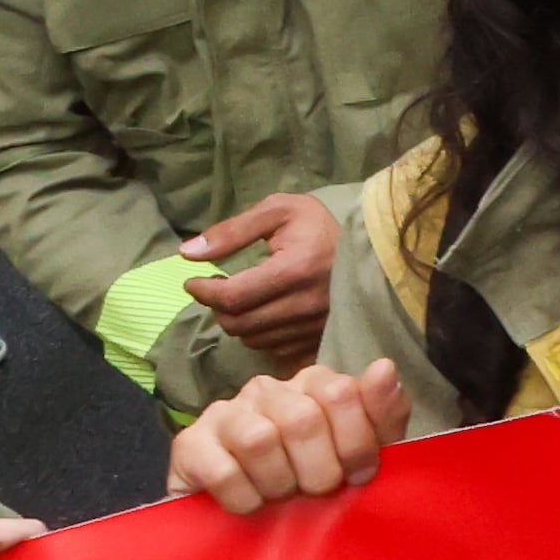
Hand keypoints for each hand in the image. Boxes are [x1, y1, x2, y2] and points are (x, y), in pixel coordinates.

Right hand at [168, 359, 410, 516]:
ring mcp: (225, 412)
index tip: (358, 474)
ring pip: (259, 440)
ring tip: (280, 495)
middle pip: (303, 419)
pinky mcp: (189, 444)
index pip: (343, 393)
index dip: (357, 444)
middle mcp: (268, 388)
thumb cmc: (313, 478)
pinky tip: (250, 503)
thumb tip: (384, 367)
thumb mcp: (363, 451)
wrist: (247, 519)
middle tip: (315, 491)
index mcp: (313, 382)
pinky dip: (244, 499)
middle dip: (319, 471)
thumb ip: (384, 413)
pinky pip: (223, 471)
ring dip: (279, 483)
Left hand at [183, 191, 338, 367]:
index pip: (232, 296)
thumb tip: (187, 253)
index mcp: (295, 269)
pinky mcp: (319, 338)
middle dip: (217, 306)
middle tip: (216, 288)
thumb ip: (231, 231)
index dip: (204, 291)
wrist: (372, 247)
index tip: (194, 281)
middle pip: (238, 323)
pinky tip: (263, 312)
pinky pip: (273, 349)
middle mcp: (306, 304)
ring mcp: (315, 325)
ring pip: (252, 338)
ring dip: (236, 321)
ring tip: (239, 299)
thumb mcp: (278, 211)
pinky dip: (258, 333)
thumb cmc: (319, 225)